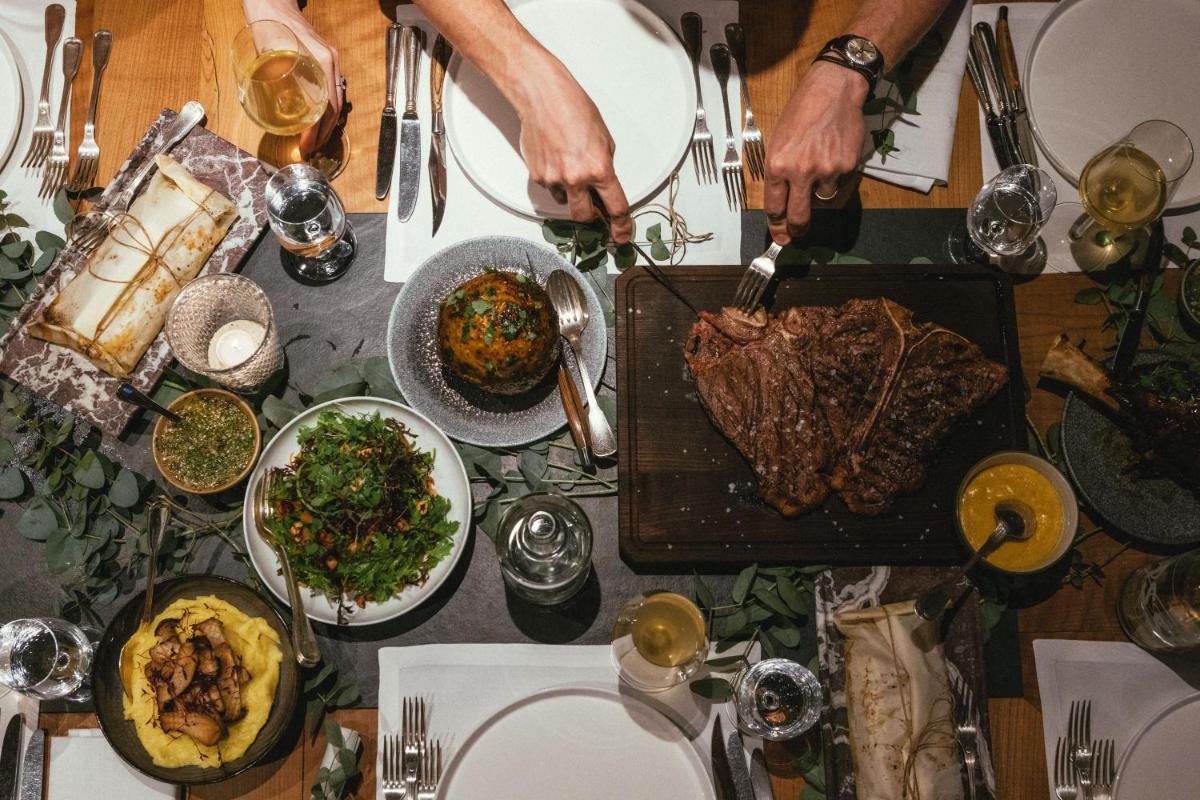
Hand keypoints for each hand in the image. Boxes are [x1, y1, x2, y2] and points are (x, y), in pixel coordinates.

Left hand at [242, 0, 342, 154]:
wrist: (273, 4)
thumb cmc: (269, 25)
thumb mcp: (268, 54)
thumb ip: (274, 79)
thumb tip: (275, 109)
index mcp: (322, 63)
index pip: (327, 107)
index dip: (317, 131)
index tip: (306, 145)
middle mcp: (332, 64)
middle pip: (335, 108)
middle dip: (324, 133)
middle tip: (311, 149)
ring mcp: (332, 62)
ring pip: (337, 100)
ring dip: (327, 123)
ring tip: (315, 139)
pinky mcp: (327, 61)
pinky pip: (333, 90)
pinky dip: (327, 109)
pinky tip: (318, 118)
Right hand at [513, 60, 631, 242]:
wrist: (542, 97)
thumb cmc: (573, 109)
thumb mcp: (604, 139)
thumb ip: (606, 167)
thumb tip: (603, 187)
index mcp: (599, 169)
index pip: (616, 207)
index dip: (621, 226)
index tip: (621, 234)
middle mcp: (576, 178)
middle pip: (585, 217)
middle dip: (591, 215)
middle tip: (593, 207)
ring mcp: (554, 179)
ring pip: (565, 202)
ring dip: (571, 194)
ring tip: (569, 166)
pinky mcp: (537, 176)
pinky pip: (550, 188)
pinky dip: (555, 180)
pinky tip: (556, 159)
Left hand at [764, 61, 868, 244]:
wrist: (833, 90)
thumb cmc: (801, 111)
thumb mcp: (778, 139)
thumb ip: (779, 171)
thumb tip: (781, 200)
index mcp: (778, 165)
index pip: (775, 207)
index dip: (777, 225)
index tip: (780, 235)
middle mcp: (801, 171)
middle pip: (799, 217)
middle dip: (796, 230)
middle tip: (796, 234)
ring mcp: (826, 171)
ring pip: (822, 201)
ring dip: (819, 195)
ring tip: (819, 171)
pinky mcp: (847, 167)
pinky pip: (839, 185)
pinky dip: (835, 179)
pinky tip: (833, 159)